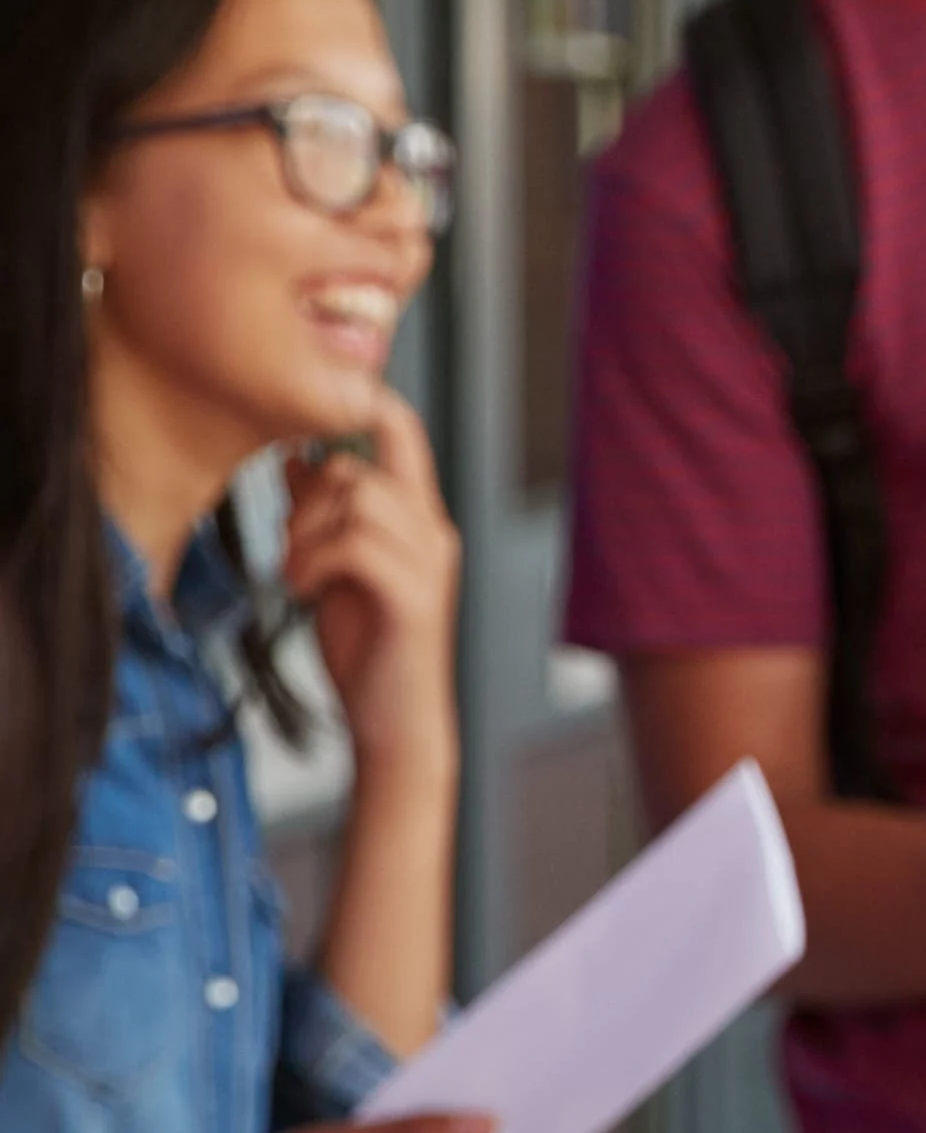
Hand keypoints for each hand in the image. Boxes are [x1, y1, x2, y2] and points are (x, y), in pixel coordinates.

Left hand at [283, 388, 459, 774]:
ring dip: (304, 533)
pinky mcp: (414, 597)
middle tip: (285, 546)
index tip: (303, 426)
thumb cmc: (367, 650)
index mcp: (418, 519)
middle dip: (303, 500)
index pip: (400, 431)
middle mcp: (432, 532)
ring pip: (358, 499)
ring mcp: (428, 563)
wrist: (395, 724)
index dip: (356, 408)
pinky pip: (356, 545)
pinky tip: (305, 590)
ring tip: (294, 572)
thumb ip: (324, 515)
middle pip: (358, 466)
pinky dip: (314, 561)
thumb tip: (295, 458)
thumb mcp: (335, 567)